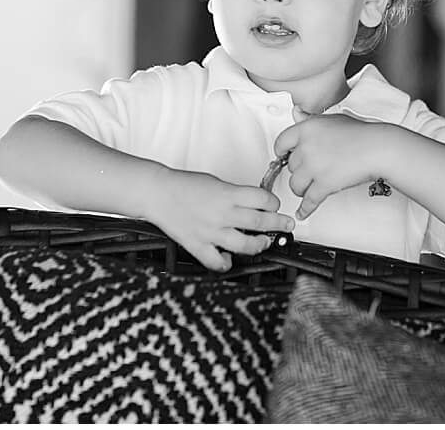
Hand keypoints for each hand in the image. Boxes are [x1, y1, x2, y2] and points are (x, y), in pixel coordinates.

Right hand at [147, 169, 294, 271]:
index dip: (273, 203)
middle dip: (278, 224)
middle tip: (286, 225)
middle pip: (260, 221)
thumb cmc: (184, 185)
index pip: (262, 199)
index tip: (275, 205)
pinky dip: (226, 263)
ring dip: (259, 245)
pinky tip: (229, 258)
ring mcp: (211, 232)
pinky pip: (218, 262)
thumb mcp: (216, 182)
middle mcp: (222, 214)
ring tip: (263, 242)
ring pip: (245, 245)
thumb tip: (253, 203)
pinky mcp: (198, 246)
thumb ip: (235, 194)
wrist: (158, 193)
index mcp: (228, 194)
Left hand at [273, 109, 387, 218]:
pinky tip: (302, 212)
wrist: (376, 148)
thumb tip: (296, 113)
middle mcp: (306, 147)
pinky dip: (305, 209)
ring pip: (296, 185)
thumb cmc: (359, 133)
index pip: (282, 142)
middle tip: (308, 171)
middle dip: (299, 171)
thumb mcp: (332, 119)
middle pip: (290, 166)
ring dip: (301, 188)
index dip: (281, 152)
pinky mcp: (324, 184)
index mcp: (307, 129)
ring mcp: (314, 167)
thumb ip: (310, 118)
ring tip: (309, 188)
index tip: (282, 157)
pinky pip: (309, 201)